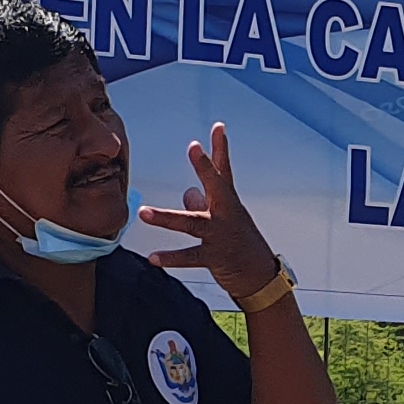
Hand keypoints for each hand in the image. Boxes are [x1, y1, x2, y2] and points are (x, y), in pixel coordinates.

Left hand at [135, 122, 283, 301]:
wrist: (260, 277)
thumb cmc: (241, 244)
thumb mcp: (223, 219)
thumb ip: (203, 203)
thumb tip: (188, 193)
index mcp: (227, 203)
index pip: (223, 170)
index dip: (220, 148)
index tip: (218, 127)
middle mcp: (225, 214)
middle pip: (216, 187)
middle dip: (205, 167)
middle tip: (195, 148)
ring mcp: (220, 235)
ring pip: (192, 224)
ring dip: (167, 218)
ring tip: (144, 212)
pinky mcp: (215, 256)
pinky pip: (190, 256)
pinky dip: (171, 258)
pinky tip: (154, 258)